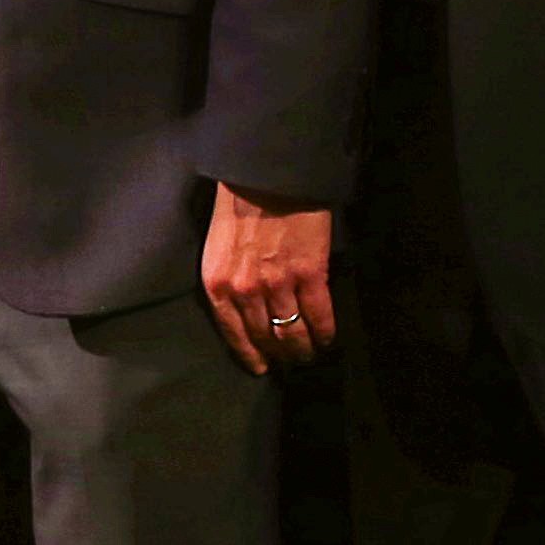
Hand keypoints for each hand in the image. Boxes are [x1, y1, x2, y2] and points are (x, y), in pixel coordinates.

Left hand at [202, 184, 335, 372]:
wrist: (267, 176)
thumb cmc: (238, 205)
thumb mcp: (217, 247)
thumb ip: (228, 279)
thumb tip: (244, 307)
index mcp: (217, 282)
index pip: (232, 333)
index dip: (249, 355)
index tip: (261, 368)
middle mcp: (245, 290)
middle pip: (264, 336)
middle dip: (278, 355)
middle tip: (290, 364)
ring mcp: (278, 284)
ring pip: (292, 331)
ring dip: (302, 349)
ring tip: (309, 356)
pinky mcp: (310, 274)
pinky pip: (319, 315)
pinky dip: (325, 333)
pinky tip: (328, 341)